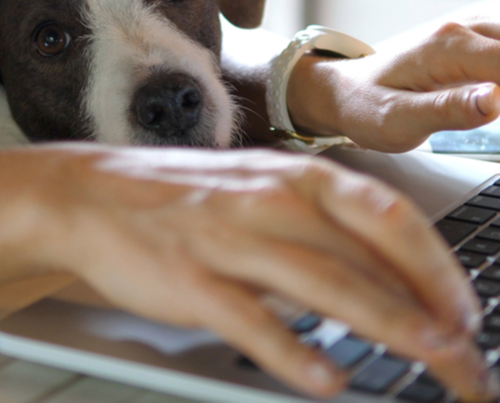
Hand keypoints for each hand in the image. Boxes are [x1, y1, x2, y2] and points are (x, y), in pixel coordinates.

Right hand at [36, 146, 494, 399]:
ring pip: (323, 283)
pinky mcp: (189, 278)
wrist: (95, 193)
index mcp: (289, 176)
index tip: (464, 308)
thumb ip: (312, 225)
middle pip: (366, 256)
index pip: (384, 214)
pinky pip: (251, 319)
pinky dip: (293, 352)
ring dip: (385, 325)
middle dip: (428, 309)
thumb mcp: (255, 188)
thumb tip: (376, 271)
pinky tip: (326, 382)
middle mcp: (267, 201)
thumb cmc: (183, 193)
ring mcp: (228, 238)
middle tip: (466, 357)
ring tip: (430, 360)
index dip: (435, 263)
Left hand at [288, 20, 499, 151]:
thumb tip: (497, 101)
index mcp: (448, 48)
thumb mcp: (397, 120)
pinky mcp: (473, 43)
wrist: (344, 91)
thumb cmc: (364, 107)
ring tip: (499, 114)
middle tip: (499, 120)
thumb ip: (446, 111)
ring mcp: (470, 33)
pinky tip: (497, 96)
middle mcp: (464, 31)